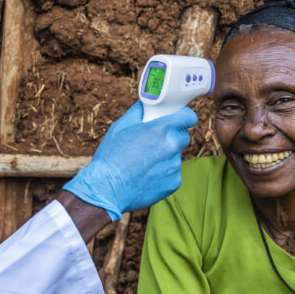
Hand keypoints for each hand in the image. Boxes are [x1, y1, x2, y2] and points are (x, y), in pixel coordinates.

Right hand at [63, 102, 196, 219]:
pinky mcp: (174, 183)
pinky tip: (146, 175)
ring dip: (166, 156)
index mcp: (160, 129)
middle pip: (182, 136)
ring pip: (176, 156)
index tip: (180, 119)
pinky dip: (163, 173)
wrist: (106, 189)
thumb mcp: (120, 127)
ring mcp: (174, 166)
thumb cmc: (110, 157)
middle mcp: (171, 146)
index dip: (184, 116)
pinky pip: (173, 173)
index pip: (188, 116)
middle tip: (153, 143)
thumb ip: (138, 112)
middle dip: (172, 137)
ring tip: (144, 163)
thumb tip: (146, 104)